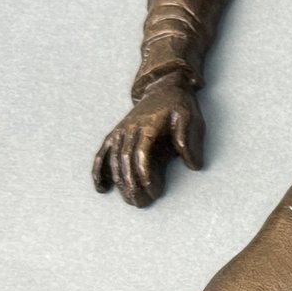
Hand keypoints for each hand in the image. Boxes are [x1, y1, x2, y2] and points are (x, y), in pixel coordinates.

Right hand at [91, 79, 204, 206]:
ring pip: (114, 160)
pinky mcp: (116, 134)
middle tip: (141, 203)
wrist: (164, 87)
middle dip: (131, 184)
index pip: (141, 154)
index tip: (154, 192)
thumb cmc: (180, 106)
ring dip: (119, 182)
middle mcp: (129, 129)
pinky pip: (103, 153)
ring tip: (131, 200)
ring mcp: (120, 131)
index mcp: (148, 126)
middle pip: (125, 161)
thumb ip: (189, 140)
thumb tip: (193, 165)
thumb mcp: (191, 118)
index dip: (145, 175)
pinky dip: (99, 170)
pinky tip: (101, 188)